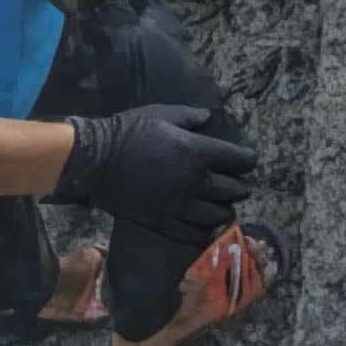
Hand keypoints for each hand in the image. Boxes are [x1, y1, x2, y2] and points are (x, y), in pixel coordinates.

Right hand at [59, 104, 256, 227]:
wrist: (97, 159)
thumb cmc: (131, 130)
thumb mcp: (164, 113)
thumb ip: (191, 116)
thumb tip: (208, 118)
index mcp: (199, 153)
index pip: (240, 161)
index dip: (248, 159)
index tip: (248, 159)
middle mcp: (195, 182)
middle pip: (234, 191)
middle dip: (241, 186)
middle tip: (239, 183)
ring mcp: (179, 205)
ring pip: (217, 215)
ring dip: (225, 209)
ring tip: (224, 204)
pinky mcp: (162, 221)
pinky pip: (192, 232)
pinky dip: (204, 230)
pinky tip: (206, 225)